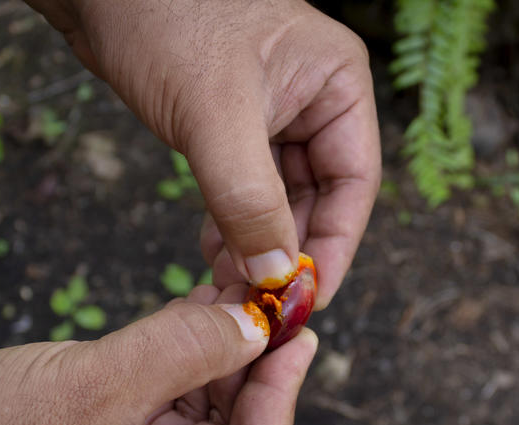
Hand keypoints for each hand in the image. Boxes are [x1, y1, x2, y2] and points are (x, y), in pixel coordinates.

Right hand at [0, 285, 317, 424]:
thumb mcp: (97, 387)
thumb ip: (186, 349)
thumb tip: (256, 319)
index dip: (281, 384)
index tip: (300, 324)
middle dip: (245, 361)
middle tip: (267, 297)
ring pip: (195, 418)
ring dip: (209, 356)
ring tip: (231, 293)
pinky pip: (156, 414)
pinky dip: (172, 367)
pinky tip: (189, 316)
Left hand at [25, 0, 381, 307]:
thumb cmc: (164, 19)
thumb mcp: (214, 116)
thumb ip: (249, 200)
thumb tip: (276, 274)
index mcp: (336, 84)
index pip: (354, 183)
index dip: (334, 247)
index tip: (309, 299)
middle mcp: (312, 99)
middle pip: (318, 197)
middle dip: (287, 251)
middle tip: (260, 303)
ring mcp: (271, 111)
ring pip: (278, 198)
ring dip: (257, 244)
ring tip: (231, 284)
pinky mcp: (230, 123)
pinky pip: (244, 188)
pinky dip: (231, 224)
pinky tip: (214, 253)